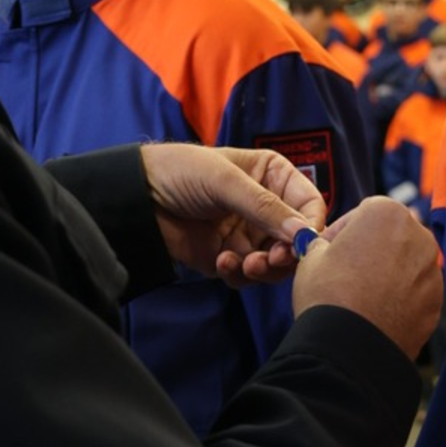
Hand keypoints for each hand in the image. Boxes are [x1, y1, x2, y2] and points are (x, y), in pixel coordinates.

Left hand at [140, 144, 325, 287]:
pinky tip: (222, 263)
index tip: (302, 244)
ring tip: (247, 265)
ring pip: (276, 263)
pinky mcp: (229, 257)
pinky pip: (248, 275)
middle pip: (296, 240)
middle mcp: (266, 206)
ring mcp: (248, 234)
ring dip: (265, 268)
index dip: (310, 226)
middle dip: (286, 254)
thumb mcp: (225, 181)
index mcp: (273, 176)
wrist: (135, 197)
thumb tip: (302, 234)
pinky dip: (240, 274)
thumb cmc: (180, 171)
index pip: (310, 204)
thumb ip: (265, 208)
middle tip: (273, 260)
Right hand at [292, 197, 442, 359]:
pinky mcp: (436, 302)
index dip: (342, 231)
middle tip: (346, 272)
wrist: (351, 349)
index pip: (363, 212)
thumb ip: (324, 241)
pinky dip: (400, 297)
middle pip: (390, 235)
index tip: (330, 250)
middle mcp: (419, 236)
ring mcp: (432, 271)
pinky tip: (376, 312)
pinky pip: (415, 291)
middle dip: (371, 249)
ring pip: (405, 263)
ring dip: (387, 272)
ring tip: (360, 296)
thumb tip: (325, 247)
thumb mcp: (311, 256)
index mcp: (388, 213)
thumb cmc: (329, 296)